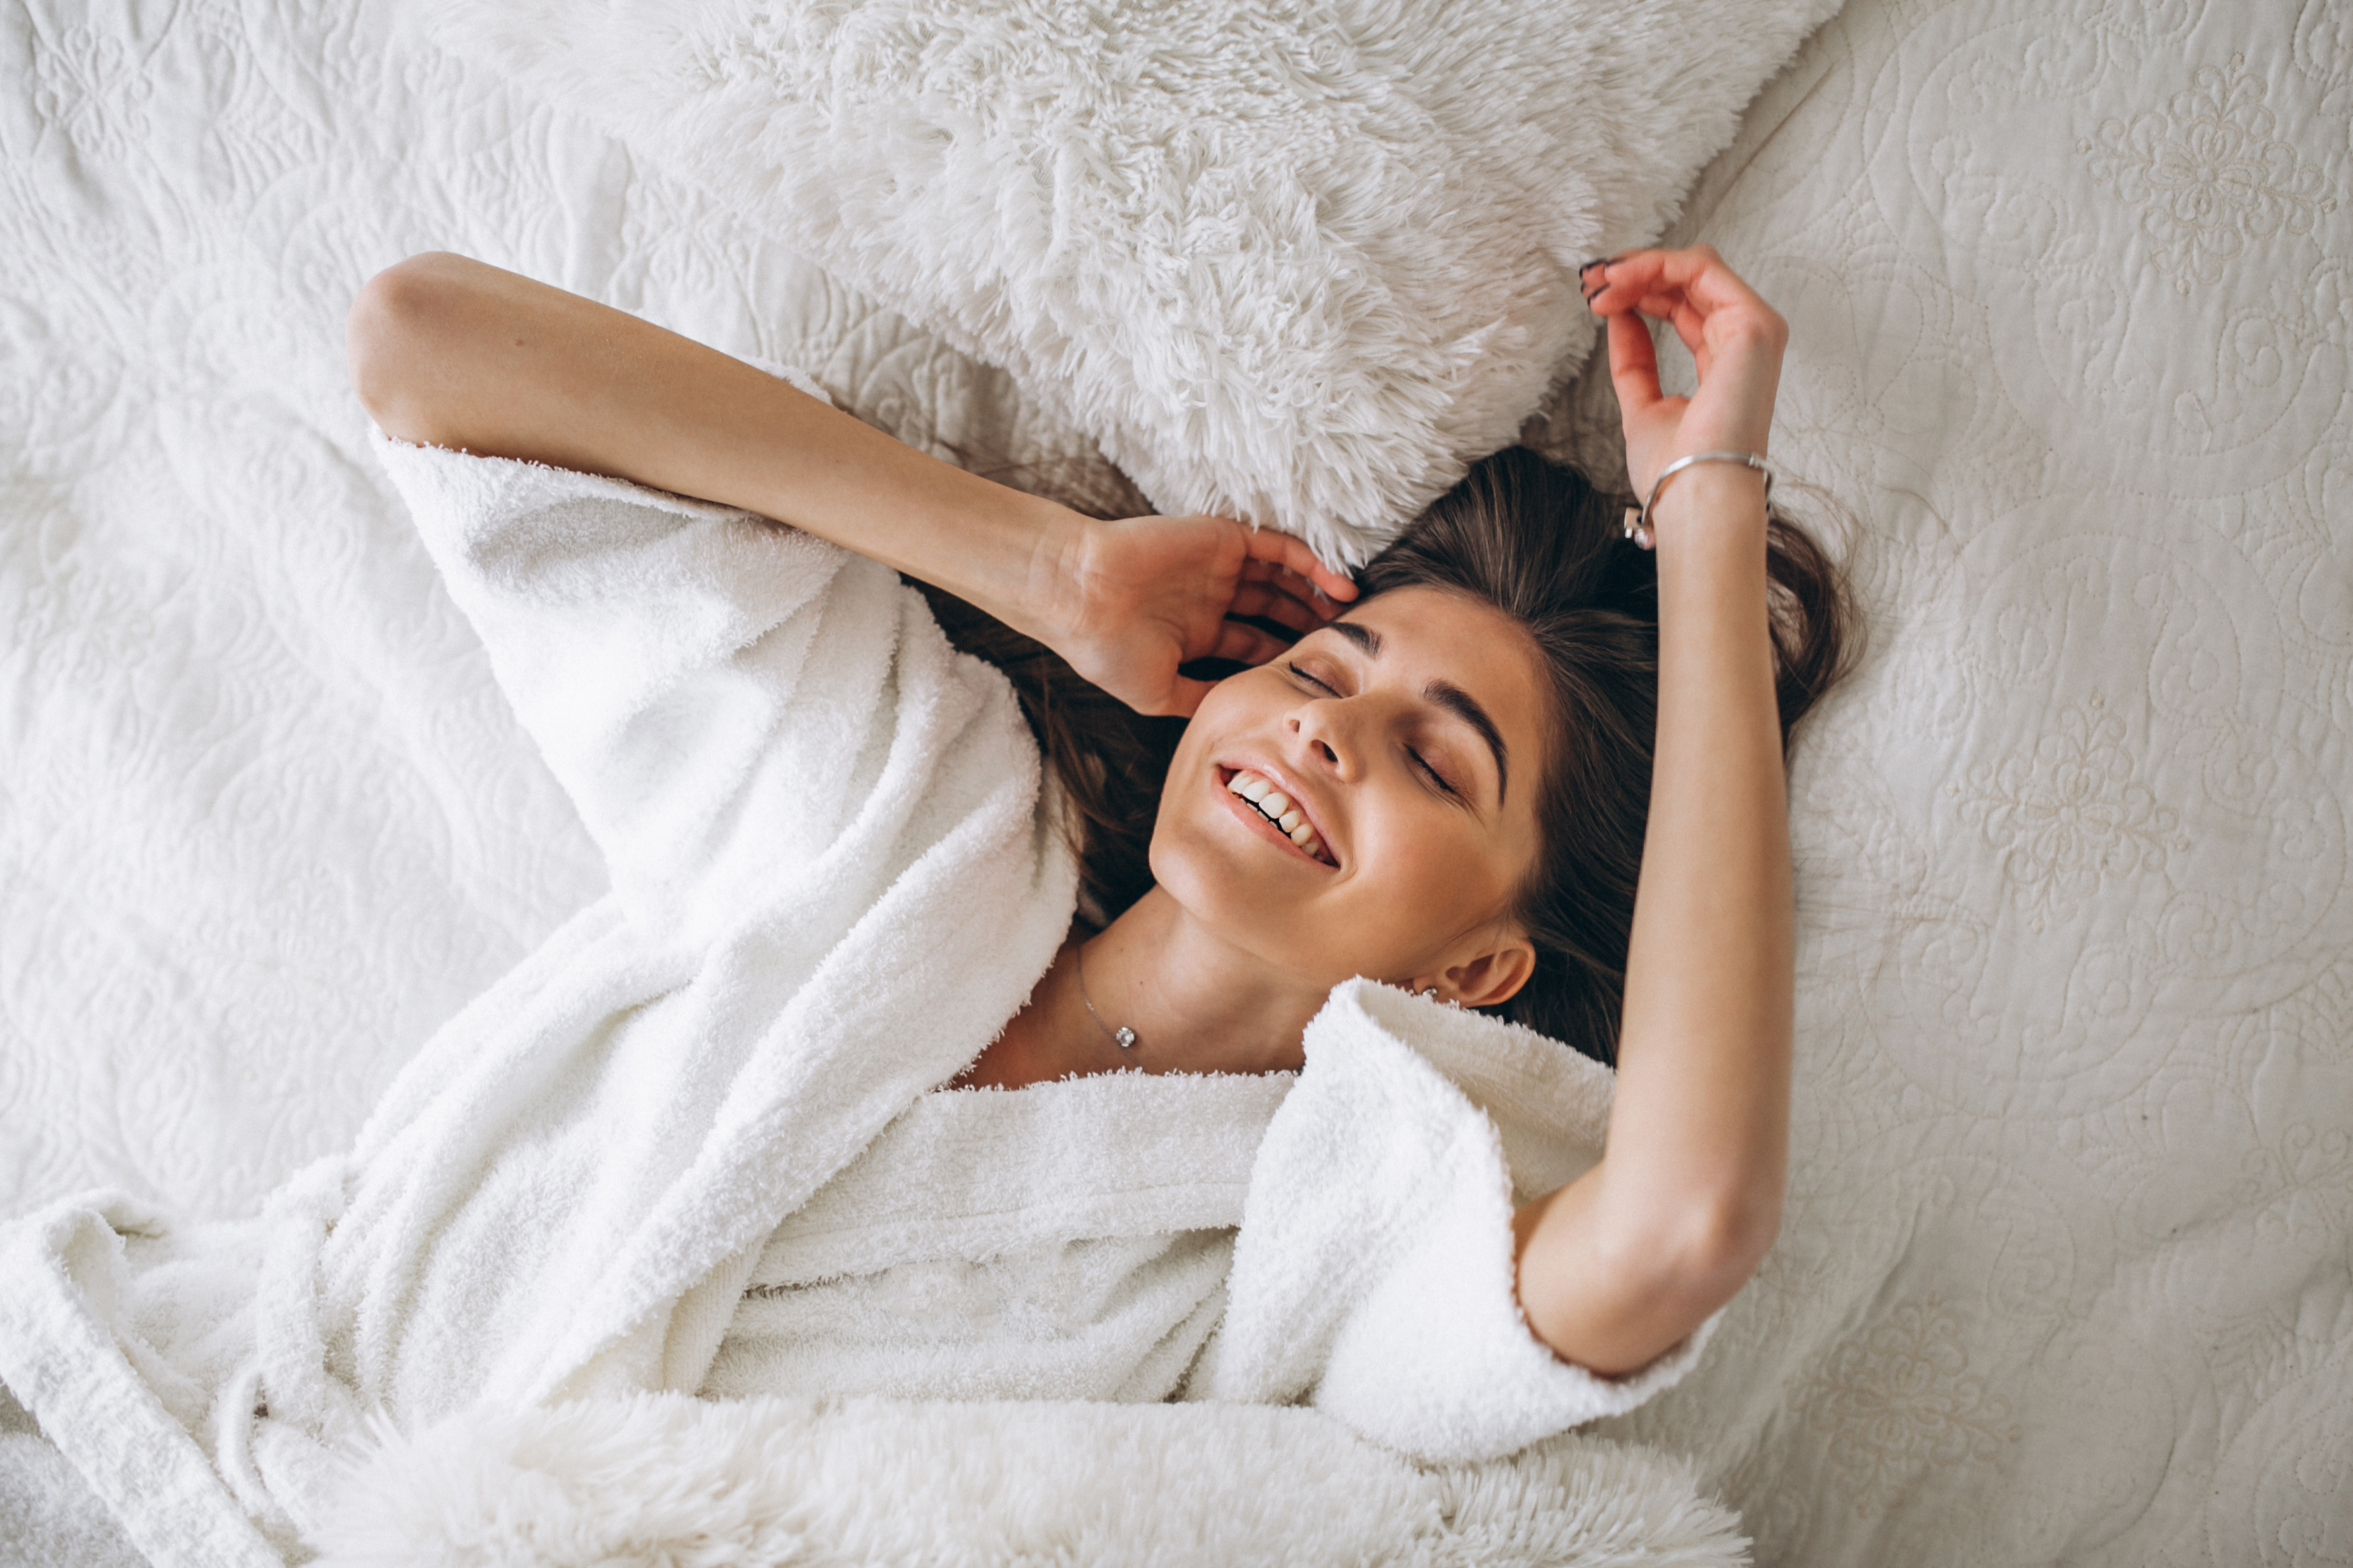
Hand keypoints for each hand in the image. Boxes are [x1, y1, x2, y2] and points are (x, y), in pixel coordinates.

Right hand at [1038, 514, 1357, 716]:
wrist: (1079, 595)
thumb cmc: (1107, 648)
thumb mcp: (1159, 692)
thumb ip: (1202, 699)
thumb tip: (1241, 716)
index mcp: (1196, 632)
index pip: (1254, 642)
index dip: (1287, 653)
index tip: (1322, 671)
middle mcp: (1210, 597)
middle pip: (1275, 608)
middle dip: (1310, 623)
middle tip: (1347, 641)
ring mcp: (1217, 566)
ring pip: (1282, 577)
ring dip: (1317, 593)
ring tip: (1353, 613)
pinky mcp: (1223, 538)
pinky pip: (1278, 547)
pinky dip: (1311, 562)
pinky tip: (1339, 584)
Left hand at [1582, 246, 1786, 506]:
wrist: (1695, 501)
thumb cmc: (1676, 473)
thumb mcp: (1642, 405)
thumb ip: (1635, 360)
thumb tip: (1619, 317)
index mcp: (1724, 361)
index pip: (1682, 305)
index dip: (1637, 292)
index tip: (1593, 297)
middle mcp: (1743, 341)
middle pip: (1687, 280)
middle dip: (1633, 272)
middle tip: (1589, 282)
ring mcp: (1753, 329)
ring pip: (1694, 266)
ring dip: (1639, 265)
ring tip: (1598, 283)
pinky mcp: (1752, 324)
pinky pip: (1701, 270)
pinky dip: (1656, 265)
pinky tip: (1618, 281)